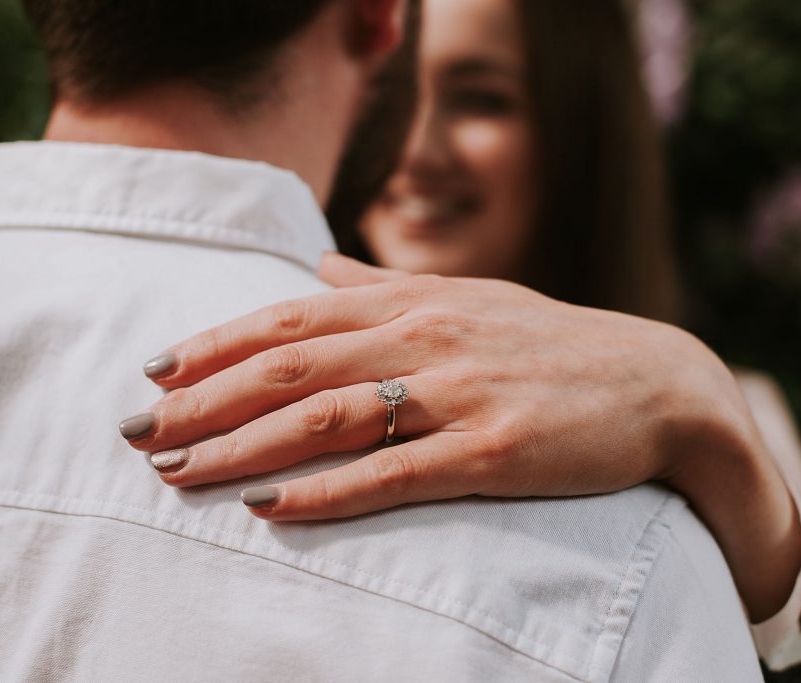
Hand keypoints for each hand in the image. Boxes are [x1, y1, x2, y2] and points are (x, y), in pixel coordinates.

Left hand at [124, 253, 743, 513]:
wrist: (660, 384)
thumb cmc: (556, 345)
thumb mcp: (473, 298)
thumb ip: (389, 286)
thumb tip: (319, 266)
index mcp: (419, 302)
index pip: (297, 314)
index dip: (221, 341)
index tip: (159, 369)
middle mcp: (429, 339)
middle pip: (293, 364)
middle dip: (207, 399)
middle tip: (141, 431)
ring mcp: (461, 396)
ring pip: (329, 417)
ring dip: (244, 447)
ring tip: (181, 474)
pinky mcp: (493, 454)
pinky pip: (393, 474)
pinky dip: (327, 493)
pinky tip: (273, 509)